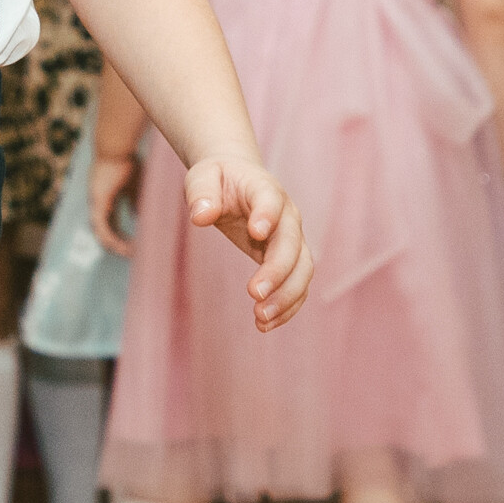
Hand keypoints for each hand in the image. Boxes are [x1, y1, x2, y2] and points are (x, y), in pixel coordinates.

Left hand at [90, 150, 140, 258]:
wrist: (117, 146)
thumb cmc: (127, 160)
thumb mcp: (135, 185)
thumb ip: (135, 201)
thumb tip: (139, 217)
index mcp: (106, 197)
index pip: (111, 221)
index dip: (120, 233)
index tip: (133, 242)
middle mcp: (98, 202)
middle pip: (105, 229)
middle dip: (118, 242)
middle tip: (131, 253)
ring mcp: (95, 202)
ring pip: (101, 231)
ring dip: (114, 244)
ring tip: (129, 252)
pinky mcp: (97, 202)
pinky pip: (101, 227)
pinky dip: (111, 237)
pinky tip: (121, 245)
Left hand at [180, 151, 312, 331]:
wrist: (238, 182)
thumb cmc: (218, 179)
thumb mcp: (202, 177)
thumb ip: (201, 194)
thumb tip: (201, 216)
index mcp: (264, 189)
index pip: (271, 200)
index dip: (267, 215)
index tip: (255, 233)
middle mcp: (287, 215)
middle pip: (292, 244)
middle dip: (277, 271)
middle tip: (253, 294)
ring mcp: (292, 239)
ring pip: (302, 270)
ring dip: (286, 297)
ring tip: (261, 319)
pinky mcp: (289, 260)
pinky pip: (297, 286)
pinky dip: (287, 307)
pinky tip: (264, 325)